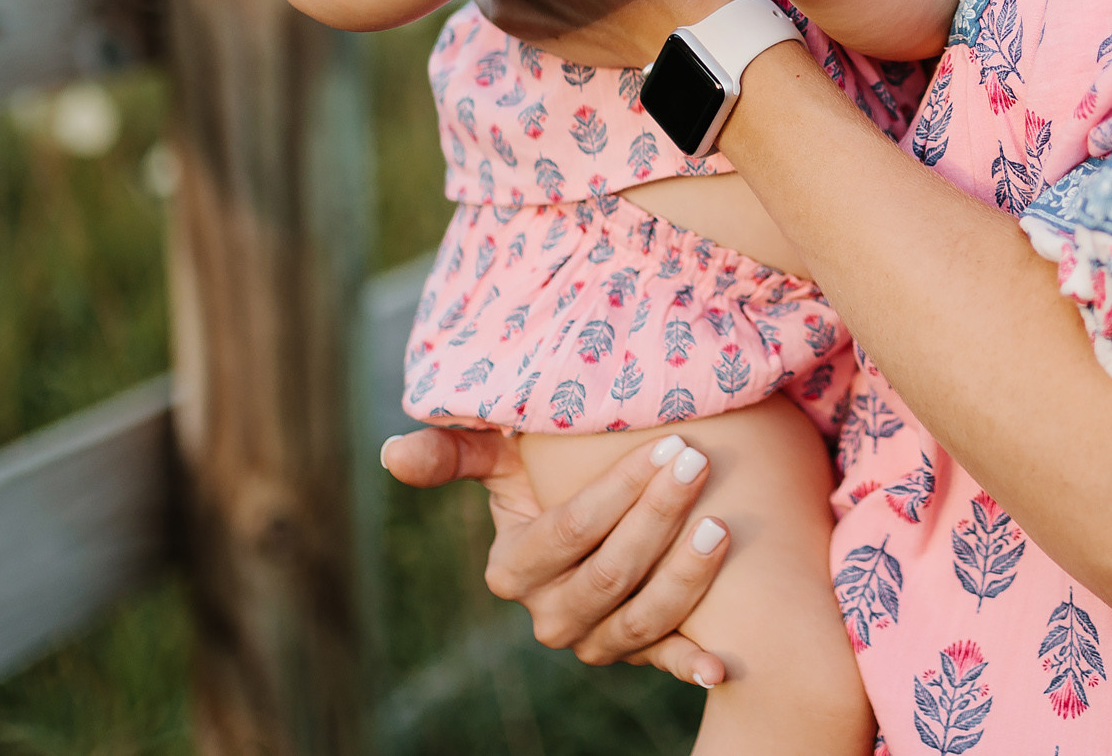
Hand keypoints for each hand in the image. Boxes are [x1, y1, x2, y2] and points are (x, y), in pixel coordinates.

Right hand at [381, 427, 731, 683]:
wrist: (602, 510)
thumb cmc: (549, 468)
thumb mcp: (500, 453)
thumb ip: (450, 451)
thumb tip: (390, 454)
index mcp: (511, 568)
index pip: (568, 532)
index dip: (617, 491)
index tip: (666, 446)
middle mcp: (548, 615)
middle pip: (608, 575)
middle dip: (657, 518)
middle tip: (697, 466)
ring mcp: (592, 640)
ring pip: (638, 621)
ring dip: (684, 578)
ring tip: (721, 527)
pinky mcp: (636, 653)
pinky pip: (662, 662)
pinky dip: (689, 666)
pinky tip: (719, 663)